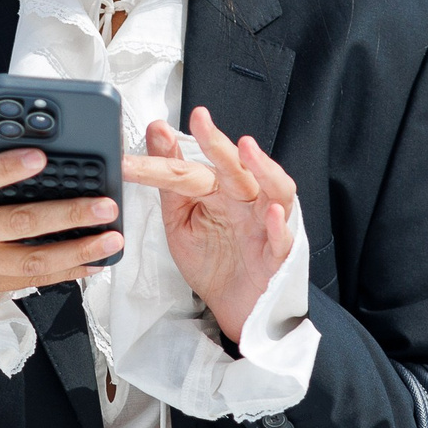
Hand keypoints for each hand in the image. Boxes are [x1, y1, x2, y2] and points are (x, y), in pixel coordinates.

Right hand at [0, 152, 123, 296]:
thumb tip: (44, 165)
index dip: (10, 168)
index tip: (41, 158)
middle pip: (18, 223)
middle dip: (67, 215)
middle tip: (104, 206)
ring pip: (32, 261)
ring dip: (78, 251)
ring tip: (110, 240)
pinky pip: (34, 281)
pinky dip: (68, 271)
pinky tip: (94, 262)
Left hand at [142, 106, 296, 345]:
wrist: (234, 308)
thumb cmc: (213, 261)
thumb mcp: (181, 219)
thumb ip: (170, 179)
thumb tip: (157, 131)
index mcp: (218, 190)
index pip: (188, 170)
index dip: (164, 157)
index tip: (144, 141)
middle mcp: (245, 200)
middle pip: (235, 167)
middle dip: (218, 143)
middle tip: (200, 120)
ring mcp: (265, 224)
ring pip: (274, 189)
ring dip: (262, 168)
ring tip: (246, 149)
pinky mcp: (278, 254)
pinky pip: (282, 237)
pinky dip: (278, 224)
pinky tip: (271, 212)